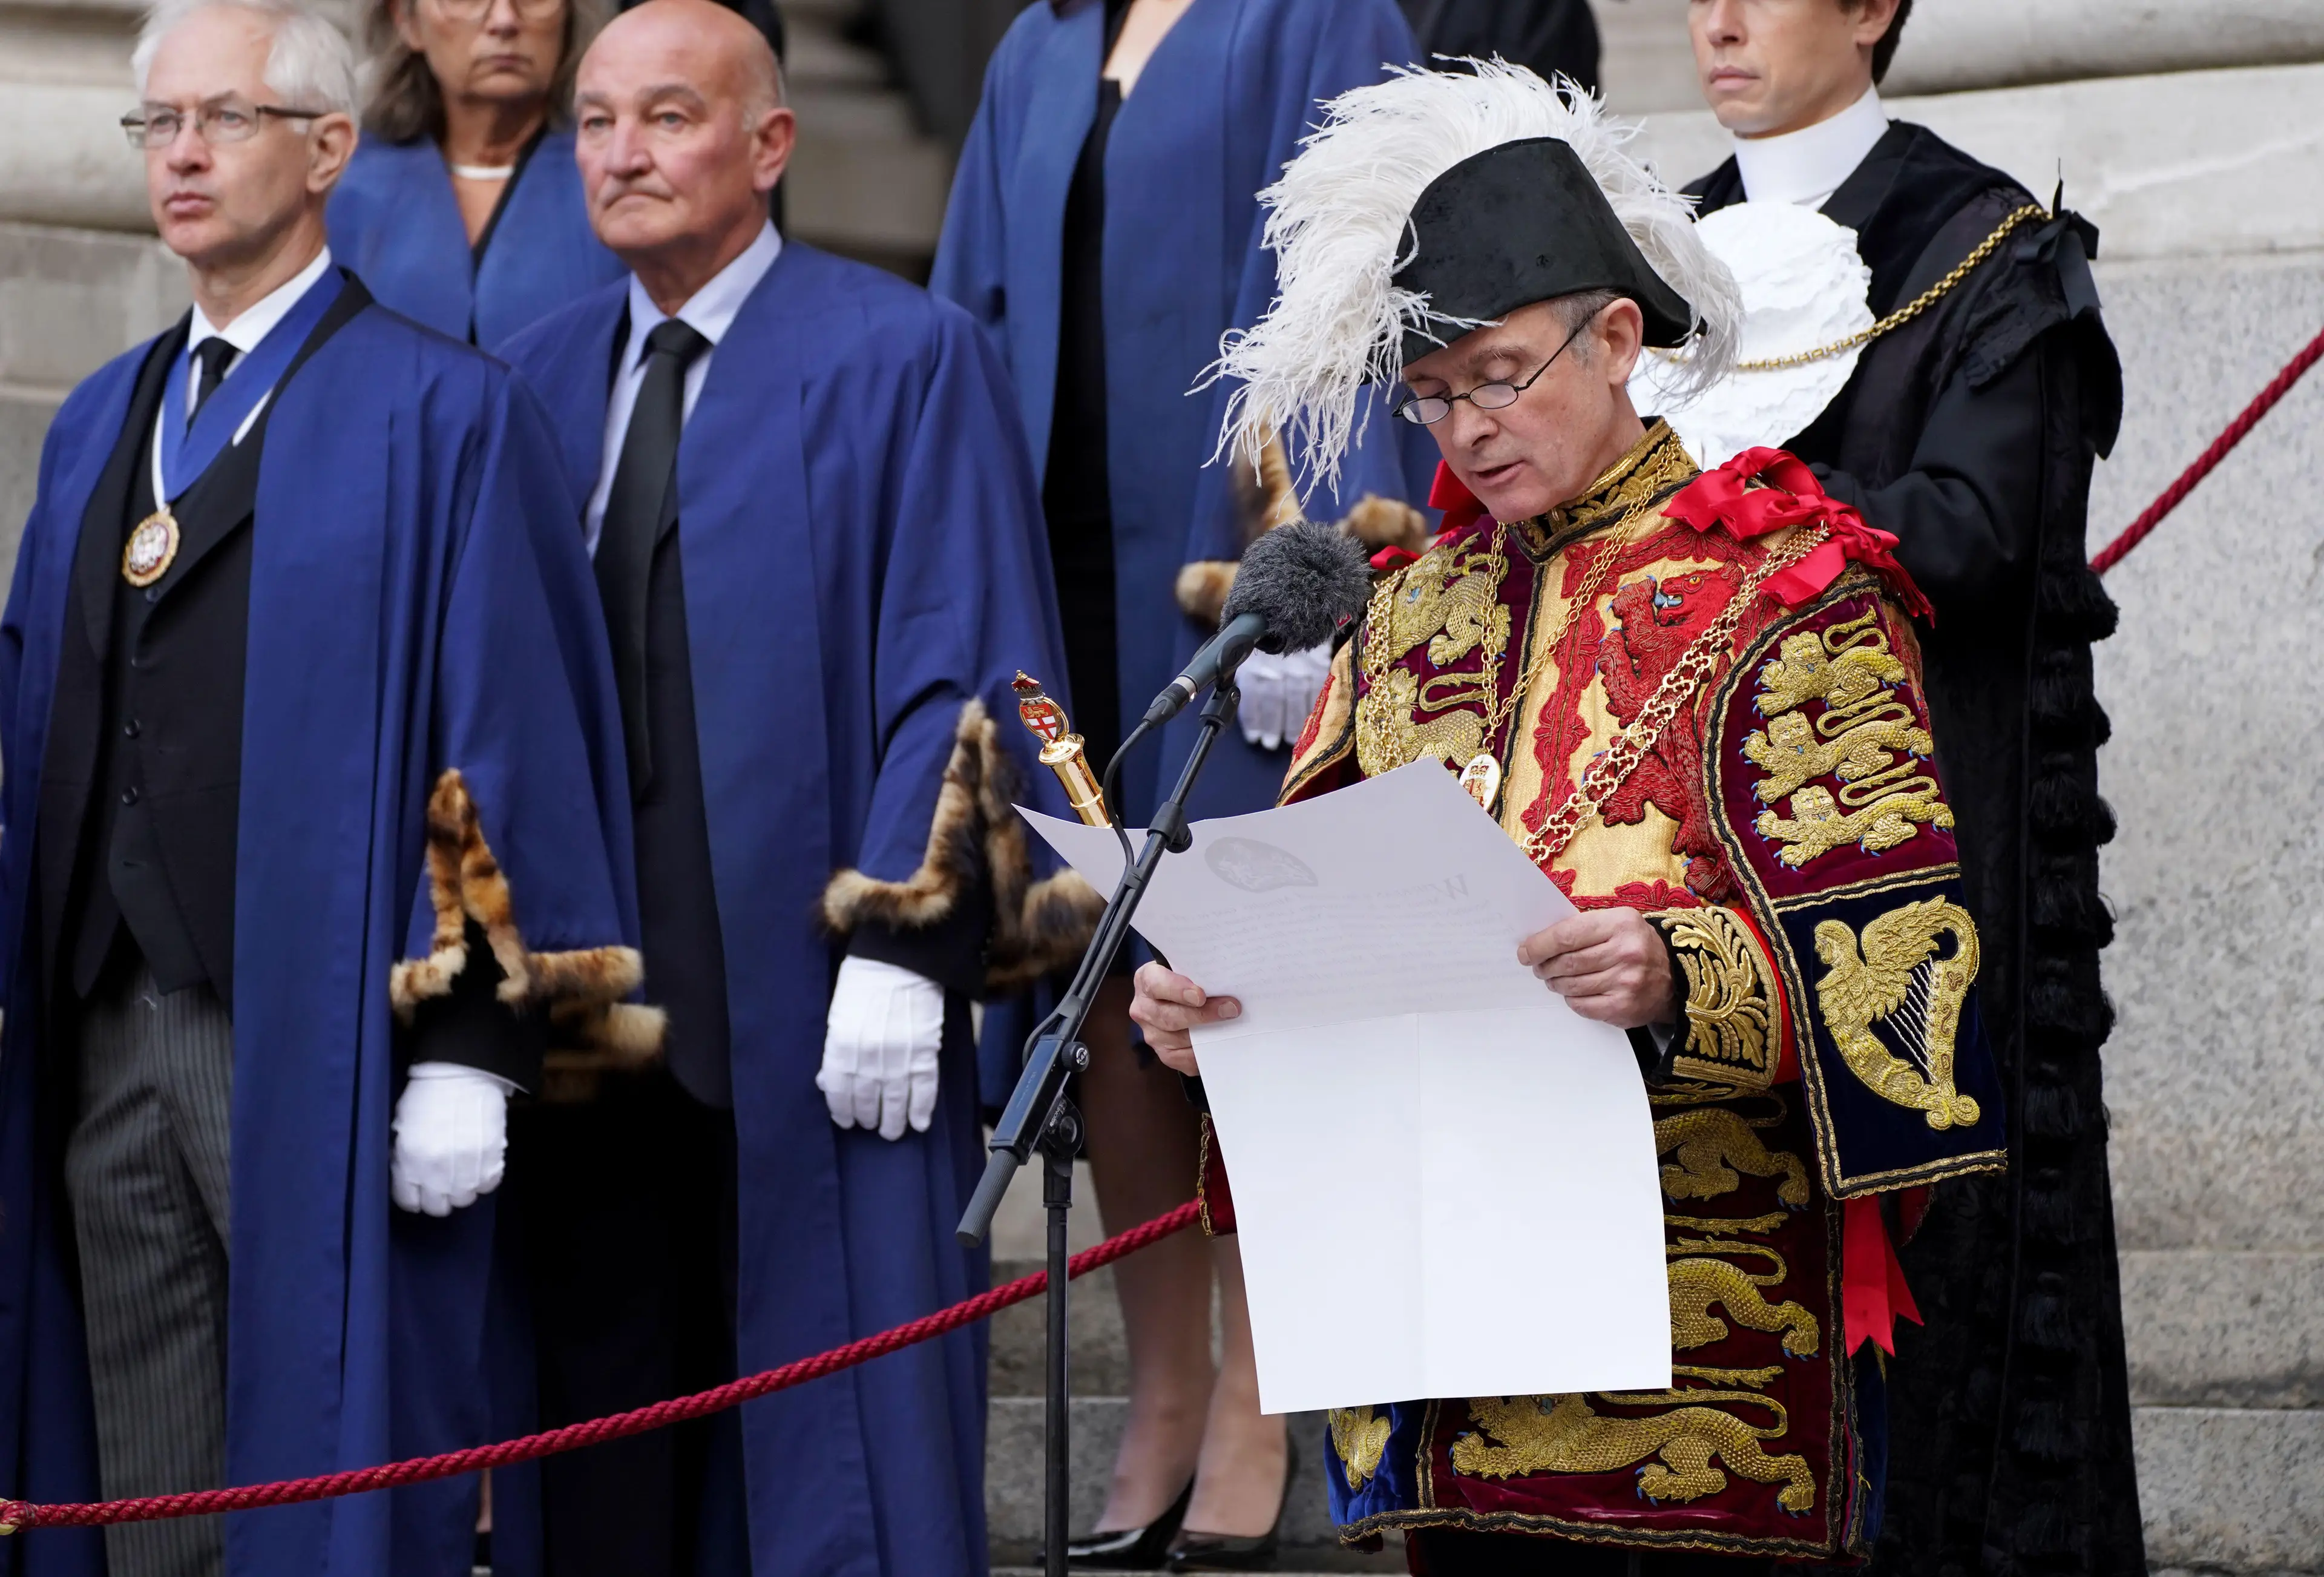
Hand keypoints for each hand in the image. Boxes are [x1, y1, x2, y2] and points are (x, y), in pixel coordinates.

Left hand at [391, 1062, 511, 1216]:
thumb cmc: (427, 1095)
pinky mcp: (492, 1158)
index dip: (413, 1197)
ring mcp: (466, 1167)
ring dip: (462, 1188)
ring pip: (465, 1199)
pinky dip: (484, 1179)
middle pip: (438, 1207)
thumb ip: (405, 1157)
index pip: (408, 1201)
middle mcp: (436, 1170)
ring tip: (463, 1171)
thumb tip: (412, 1175)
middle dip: (438, 1197)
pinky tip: (479, 1165)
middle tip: (442, 1182)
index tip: (419, 1189)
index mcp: (409, 1161)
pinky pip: (488, 1185)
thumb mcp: (403, 1127)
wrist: (463, 1072)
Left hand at [818, 956, 943, 1140]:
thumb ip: (834, 1049)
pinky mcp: (925, 1051)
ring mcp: (898, 1056)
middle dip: (868, 1117)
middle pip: (866, 1099)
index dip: (842, 1109)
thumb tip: (826, 1080)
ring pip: (895, 1100)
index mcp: (841, 1044)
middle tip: (871, 1126)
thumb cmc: (865, 979)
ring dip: (893, 1121)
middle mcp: (867, 1056)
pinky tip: (919, 1123)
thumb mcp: (838, 1012)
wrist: (903, 957)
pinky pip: (924, 1089)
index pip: (838, 1089)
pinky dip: (921, 1109)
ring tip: (892, 1132)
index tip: (846, 1120)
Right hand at [1128, 961, 1240, 1076]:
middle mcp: (1143, 1008)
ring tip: (1229, 1027)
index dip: (1178, 990)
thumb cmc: (1187, 979)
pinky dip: (1200, 1054)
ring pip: (1177, 1039)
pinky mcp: (1163, 1053)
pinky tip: (1217, 1045)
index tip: (1201, 996)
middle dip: (1202, 1015)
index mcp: (1146, 979)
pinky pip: (1181, 1059)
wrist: (1179, 997)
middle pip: (1169, 1017)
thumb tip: (1226, 983)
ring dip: (1205, 1034)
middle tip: (1229, 1010)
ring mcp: (1151, 1033)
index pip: (1156, 984)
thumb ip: (1199, 974)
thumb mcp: (1187, 968)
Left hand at [1235, 642, 1331, 750]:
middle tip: (1270, 743)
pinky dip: (1309, 709)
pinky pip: (1313, 692)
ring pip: (1294, 702)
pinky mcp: (1317, 666)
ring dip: (1291, 724)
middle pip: (1274, 704)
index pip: (1254, 698)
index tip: (1254, 737)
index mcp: (1257, 665)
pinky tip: (1307, 723)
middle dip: (1272, 726)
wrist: (1299, 610)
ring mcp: (1298, 668)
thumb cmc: (1269, 632)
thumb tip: (1231, 694)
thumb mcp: (1251, 649)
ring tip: (1288, 739)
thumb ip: (1246, 671)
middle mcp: (1276, 668)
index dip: (1254, 720)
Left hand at [1519, 910, 1678, 1028]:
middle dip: (1545, 966)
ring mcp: (1626, 982)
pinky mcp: (1624, 1008)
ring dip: (1555, 983)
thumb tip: (1538, 941)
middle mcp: (1626, 952)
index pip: (1566, 935)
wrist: (1674, 977)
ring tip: (1554, 978)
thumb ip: (1582, 927)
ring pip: (1571, 985)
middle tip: (1539, 967)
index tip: (1525, 952)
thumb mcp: (1617, 923)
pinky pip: (1582, 1005)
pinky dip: (1571, 999)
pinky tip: (1574, 992)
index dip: (1539, 945)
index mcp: (1620, 924)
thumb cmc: (1634, 945)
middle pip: (1566, 962)